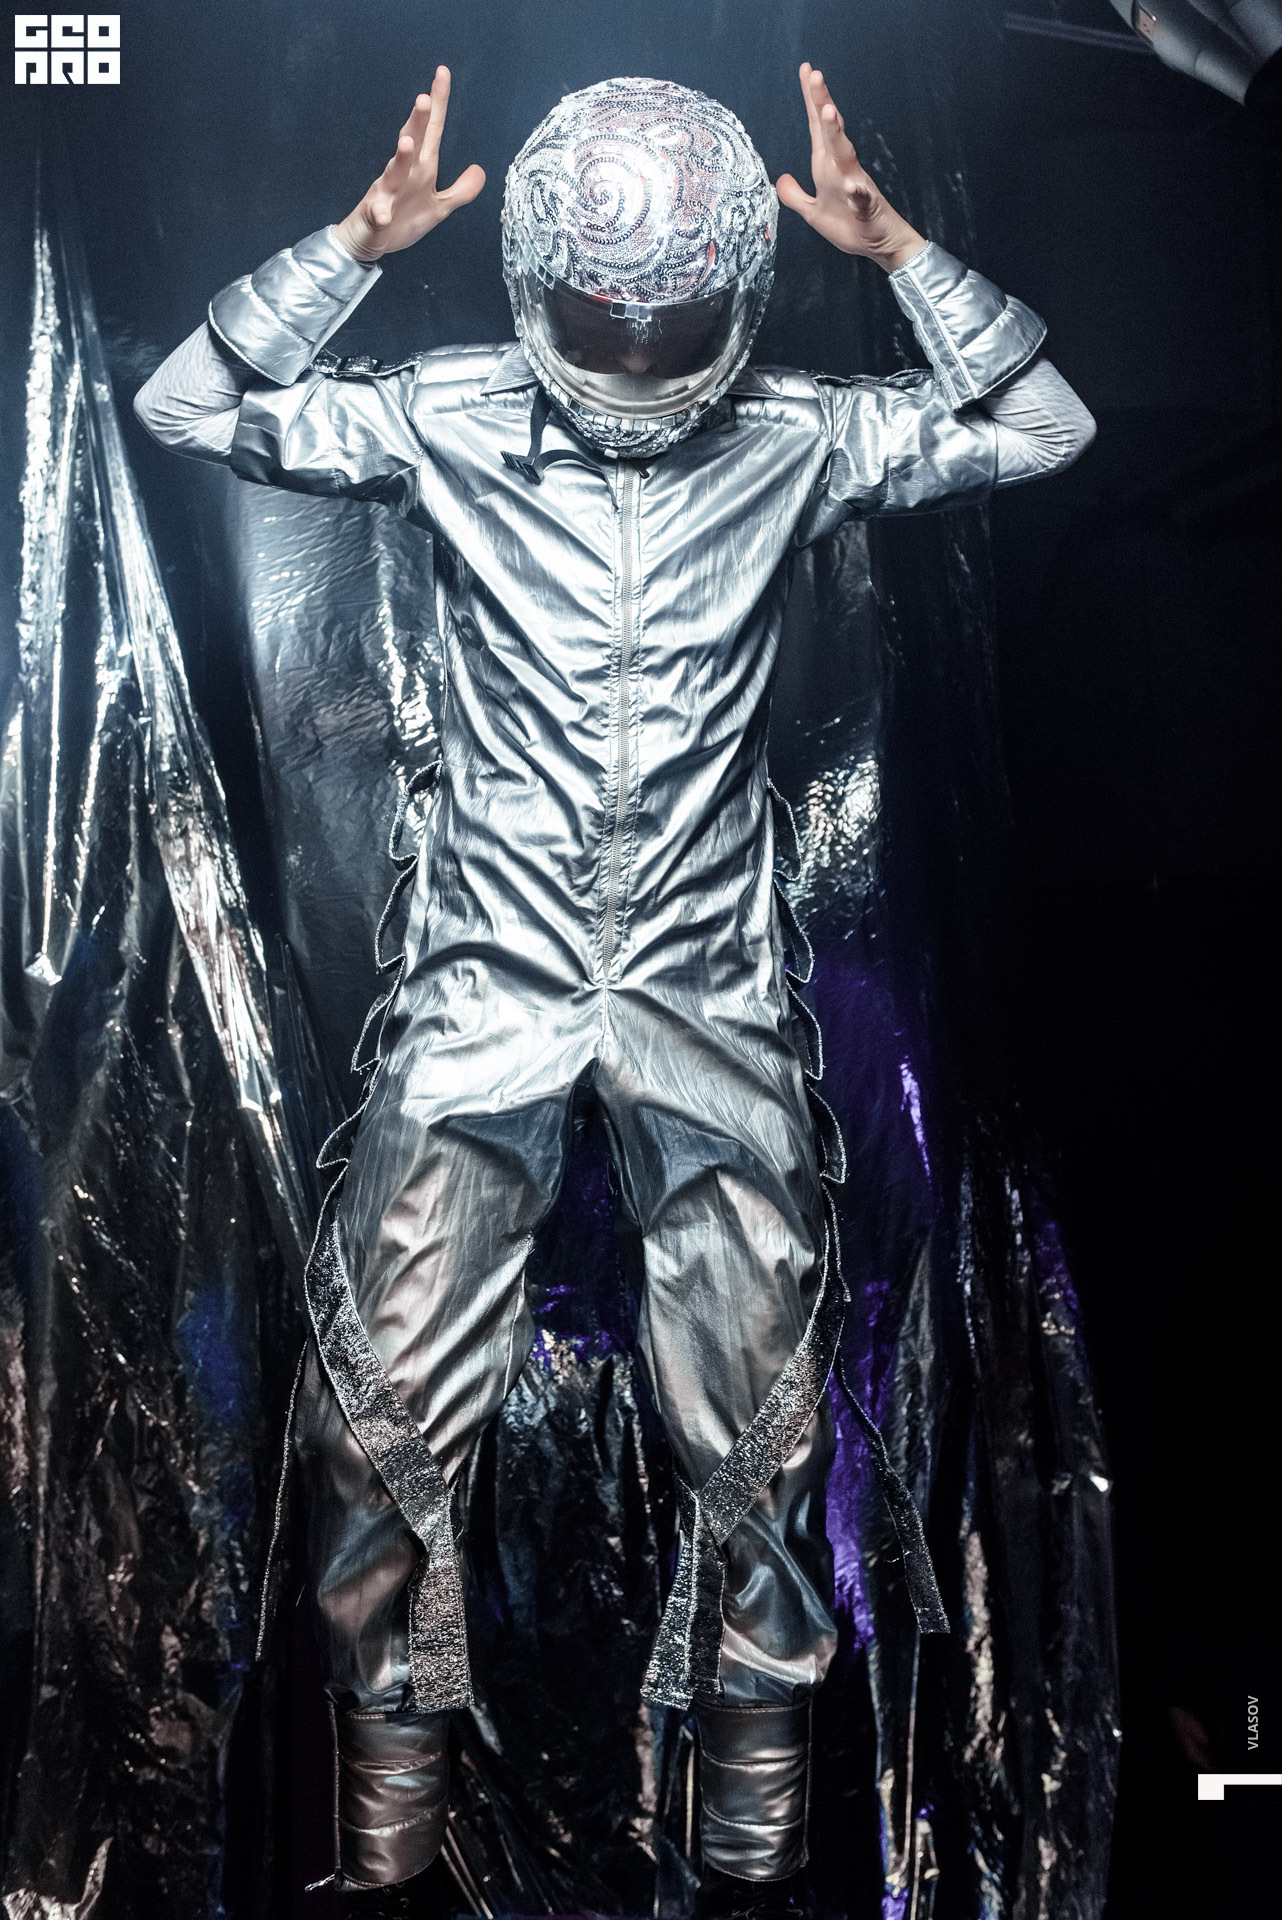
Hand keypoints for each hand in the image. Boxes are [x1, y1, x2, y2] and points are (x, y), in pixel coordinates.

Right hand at [336, 67, 484, 262]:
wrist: (368, 241)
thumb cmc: (402, 219)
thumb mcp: (439, 208)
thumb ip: (460, 191)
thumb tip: (480, 169)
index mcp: (422, 168)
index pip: (433, 130)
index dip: (439, 103)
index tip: (443, 72)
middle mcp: (404, 173)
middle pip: (413, 141)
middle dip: (417, 121)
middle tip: (424, 98)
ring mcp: (387, 192)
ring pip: (394, 171)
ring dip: (400, 158)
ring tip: (407, 143)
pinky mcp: (376, 214)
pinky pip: (378, 212)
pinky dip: (380, 212)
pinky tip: (383, 214)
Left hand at [776, 64, 925, 272]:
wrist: (879, 244)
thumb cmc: (850, 225)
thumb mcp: (813, 213)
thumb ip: (795, 196)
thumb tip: (779, 178)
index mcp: (827, 166)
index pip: (817, 127)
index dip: (811, 99)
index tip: (806, 70)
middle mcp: (841, 167)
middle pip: (829, 130)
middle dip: (822, 103)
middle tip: (814, 75)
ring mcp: (855, 184)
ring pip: (845, 154)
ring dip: (836, 134)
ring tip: (828, 113)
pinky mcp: (865, 206)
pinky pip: (860, 197)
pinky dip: (857, 192)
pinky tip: (853, 185)